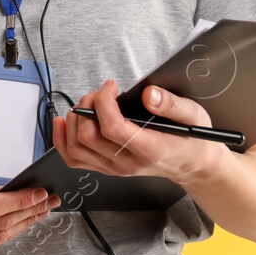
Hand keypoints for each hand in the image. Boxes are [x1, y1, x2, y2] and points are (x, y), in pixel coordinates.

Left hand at [53, 80, 226, 185]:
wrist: (192, 164)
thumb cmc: (192, 139)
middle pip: (89, 137)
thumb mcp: (193, 116)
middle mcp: (127, 163)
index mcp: (149, 149)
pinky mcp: (106, 168)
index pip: (112, 128)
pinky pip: (75, 159)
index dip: (104, 102)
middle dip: (87, 106)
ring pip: (76, 149)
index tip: (111, 86)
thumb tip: (149, 95)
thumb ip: (171, 104)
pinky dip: (62, 140)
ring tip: (87, 103)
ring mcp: (114, 168)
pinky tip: (63, 122)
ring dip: (73, 121)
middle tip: (99, 93)